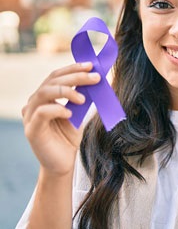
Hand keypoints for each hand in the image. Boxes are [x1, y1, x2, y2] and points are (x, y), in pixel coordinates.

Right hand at [22, 62, 100, 176]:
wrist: (63, 163)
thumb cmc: (69, 137)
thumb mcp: (79, 112)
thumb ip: (82, 96)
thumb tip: (95, 78)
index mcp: (45, 96)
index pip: (56, 76)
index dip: (73, 68)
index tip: (91, 65)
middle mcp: (35, 103)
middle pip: (52, 81)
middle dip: (76, 77)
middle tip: (95, 78)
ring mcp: (30, 115)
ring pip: (44, 92)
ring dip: (67, 91)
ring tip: (83, 99)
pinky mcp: (31, 130)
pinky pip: (42, 112)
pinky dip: (57, 109)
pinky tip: (70, 113)